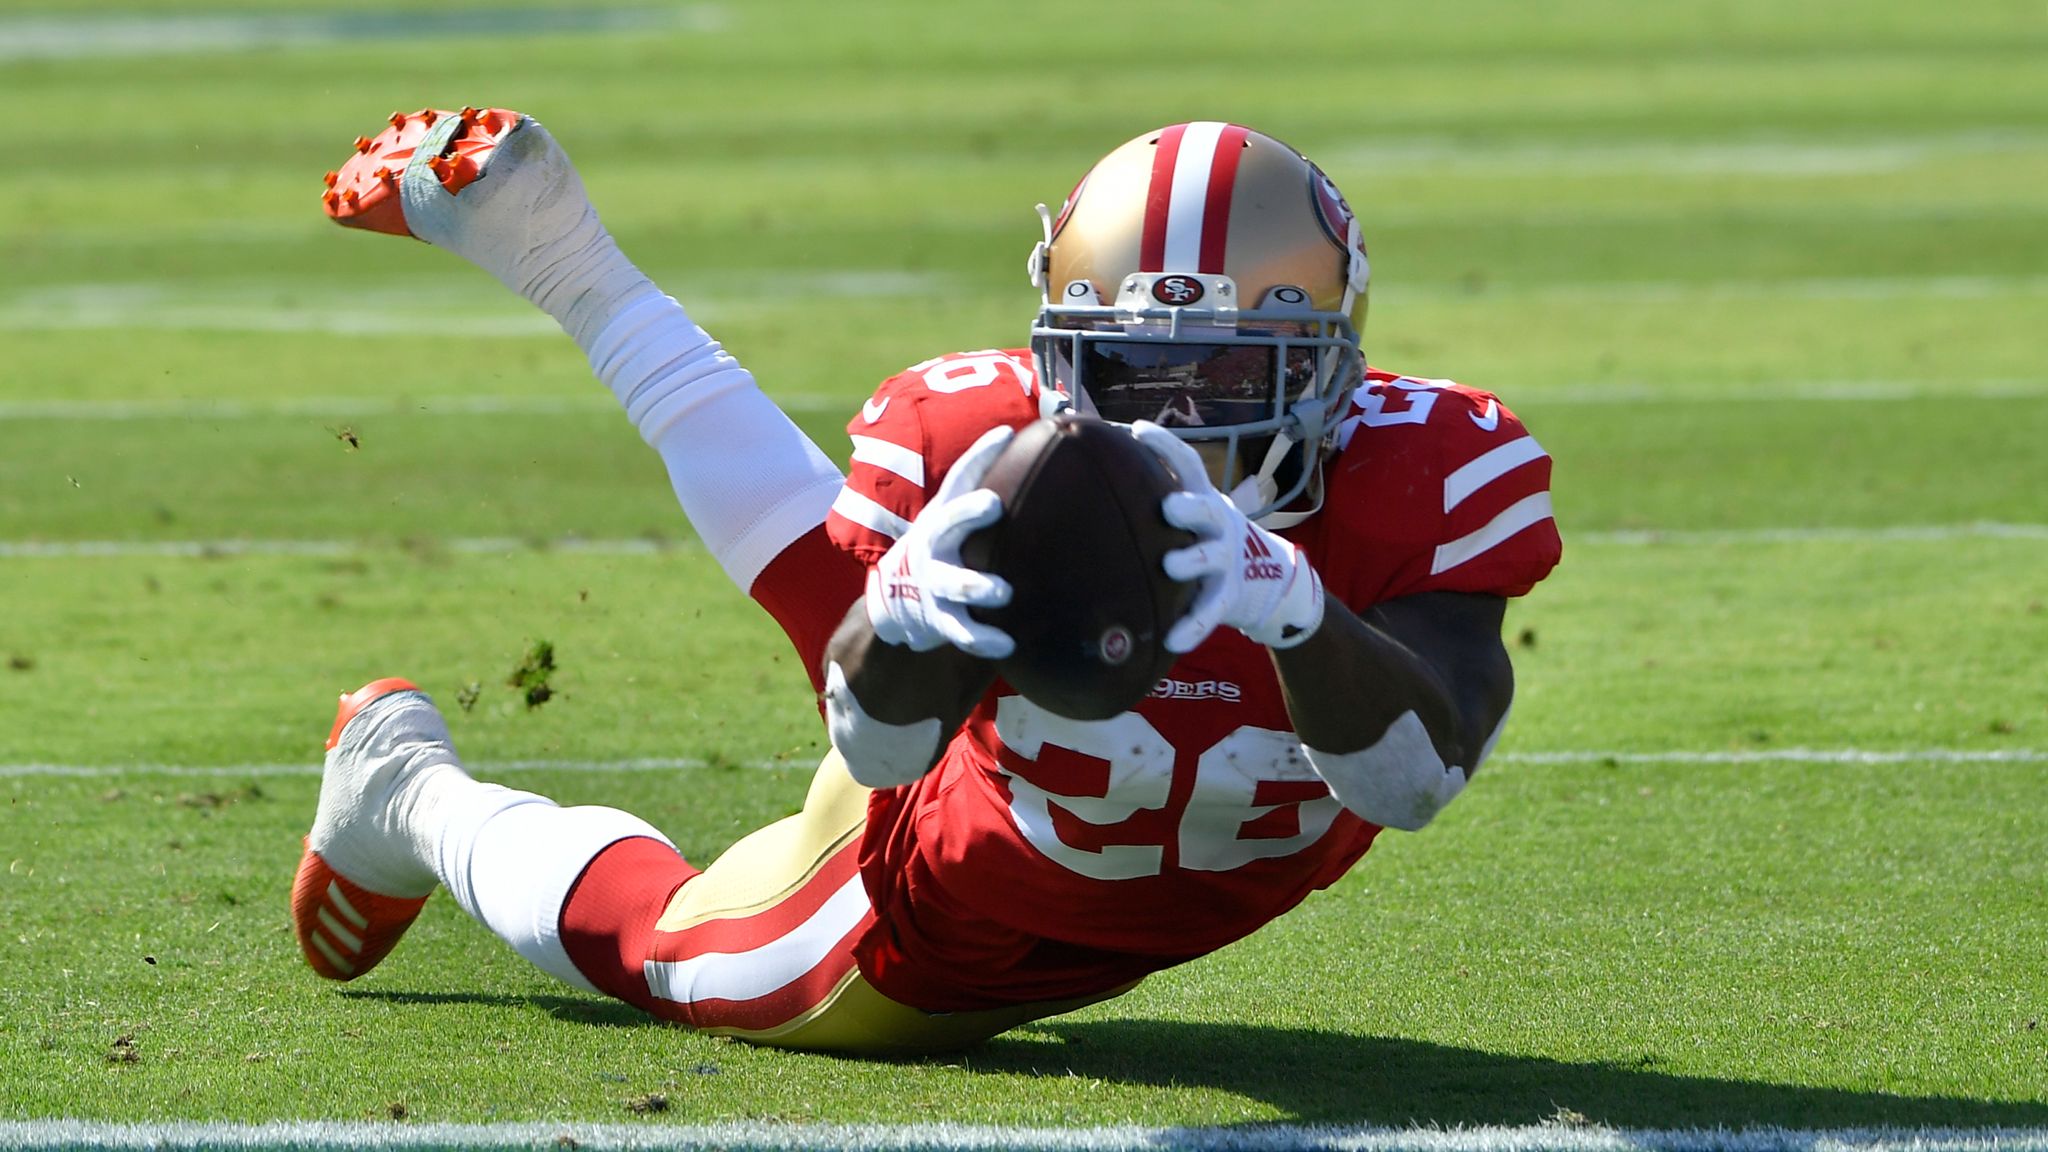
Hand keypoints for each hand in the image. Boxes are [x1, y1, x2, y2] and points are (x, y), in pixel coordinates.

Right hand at [864, 426, 1016, 658]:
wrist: (892, 603)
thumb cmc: (939, 551)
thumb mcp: (949, 519)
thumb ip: (980, 494)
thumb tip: (1030, 451)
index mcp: (942, 516)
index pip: (959, 479)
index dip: (980, 455)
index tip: (1005, 434)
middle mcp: (934, 545)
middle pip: (947, 522)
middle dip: (967, 512)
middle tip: (993, 504)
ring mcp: (934, 582)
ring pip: (954, 583)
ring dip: (977, 586)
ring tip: (1002, 593)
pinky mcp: (939, 618)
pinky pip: (961, 631)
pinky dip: (982, 639)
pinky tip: (1006, 644)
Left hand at [1131, 422, 1324, 652]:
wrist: (1267, 581)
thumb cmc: (1206, 540)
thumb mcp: (1193, 514)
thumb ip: (1158, 496)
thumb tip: (1096, 474)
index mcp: (1206, 501)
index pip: (1189, 465)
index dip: (1166, 446)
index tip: (1138, 431)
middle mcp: (1219, 526)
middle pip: (1209, 510)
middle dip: (1190, 507)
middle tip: (1168, 508)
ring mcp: (1226, 562)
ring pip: (1211, 560)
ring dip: (1192, 561)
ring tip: (1171, 566)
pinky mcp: (1227, 597)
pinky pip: (1209, 613)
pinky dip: (1192, 628)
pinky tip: (1171, 642)